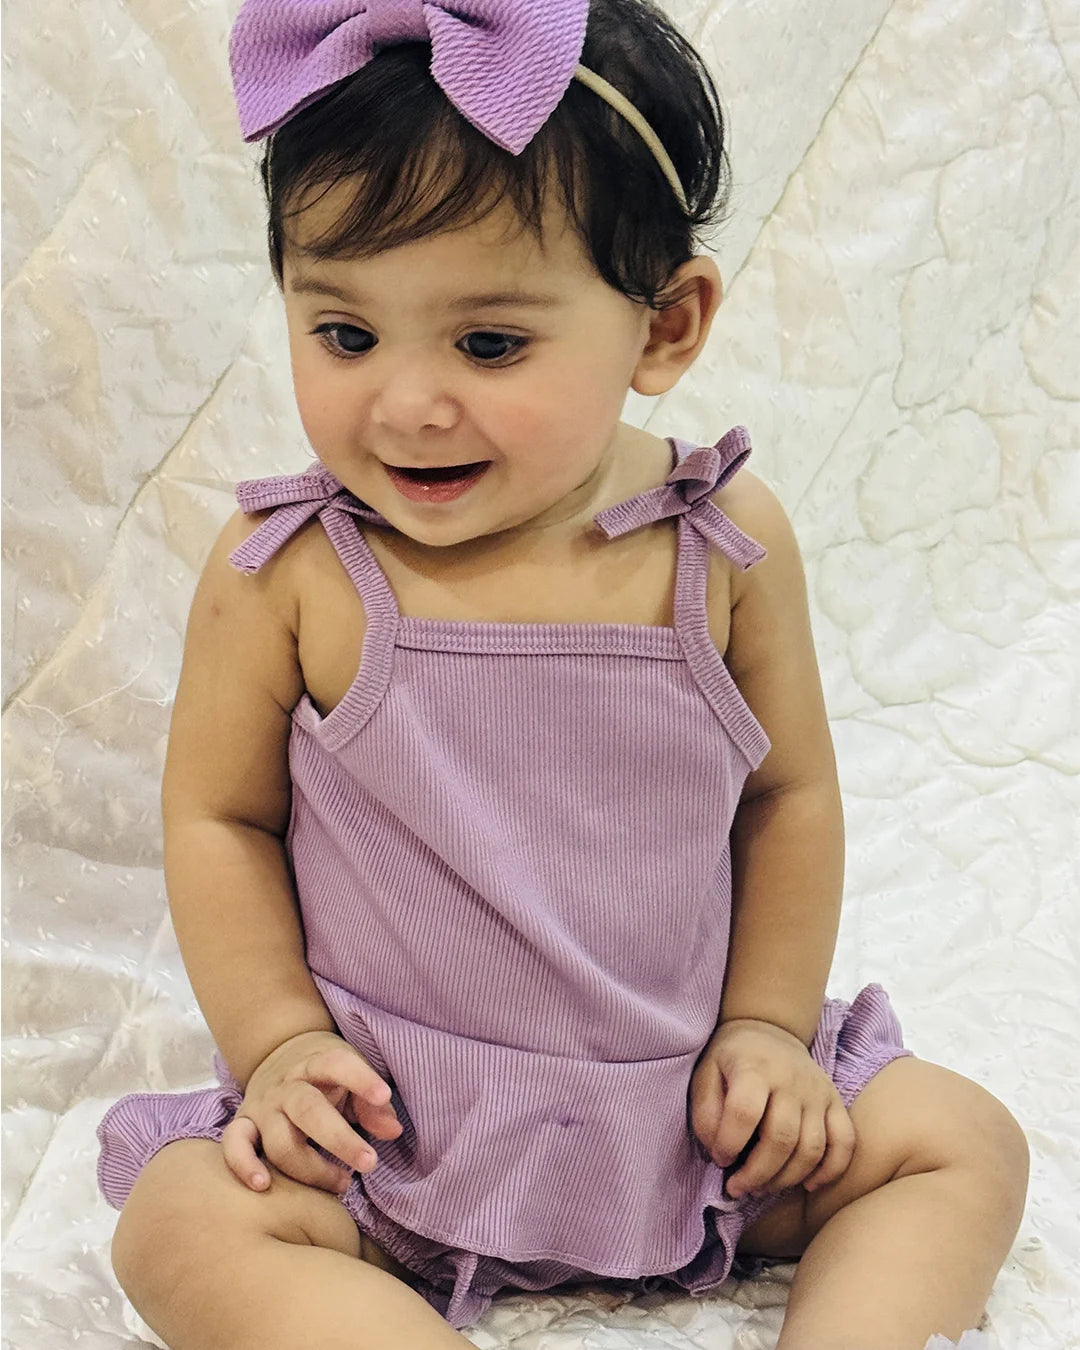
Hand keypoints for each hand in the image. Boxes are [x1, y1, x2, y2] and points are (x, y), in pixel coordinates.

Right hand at [220, 1030, 402, 1193]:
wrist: (278, 1055)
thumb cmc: (327, 1077)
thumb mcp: (353, 1077)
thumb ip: (372, 1104)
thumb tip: (392, 1132)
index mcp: (316, 1065)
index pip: (336, 1064)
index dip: (360, 1078)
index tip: (384, 1095)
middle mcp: (286, 1086)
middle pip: (308, 1111)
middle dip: (340, 1140)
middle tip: (370, 1163)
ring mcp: (262, 1107)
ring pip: (278, 1141)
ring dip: (311, 1169)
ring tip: (342, 1184)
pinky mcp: (242, 1125)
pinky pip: (234, 1146)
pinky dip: (244, 1166)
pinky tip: (264, 1186)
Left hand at [689, 1018, 854, 1199]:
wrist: (769, 1032)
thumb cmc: (731, 1060)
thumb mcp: (705, 1075)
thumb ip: (706, 1114)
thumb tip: (720, 1154)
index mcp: (754, 1068)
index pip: (744, 1112)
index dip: (729, 1144)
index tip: (719, 1159)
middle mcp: (791, 1079)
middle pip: (781, 1138)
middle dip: (757, 1173)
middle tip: (738, 1188)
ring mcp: (818, 1091)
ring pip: (812, 1148)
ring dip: (786, 1179)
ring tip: (762, 1188)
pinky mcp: (835, 1102)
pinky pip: (844, 1143)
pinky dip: (830, 1171)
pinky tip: (807, 1185)